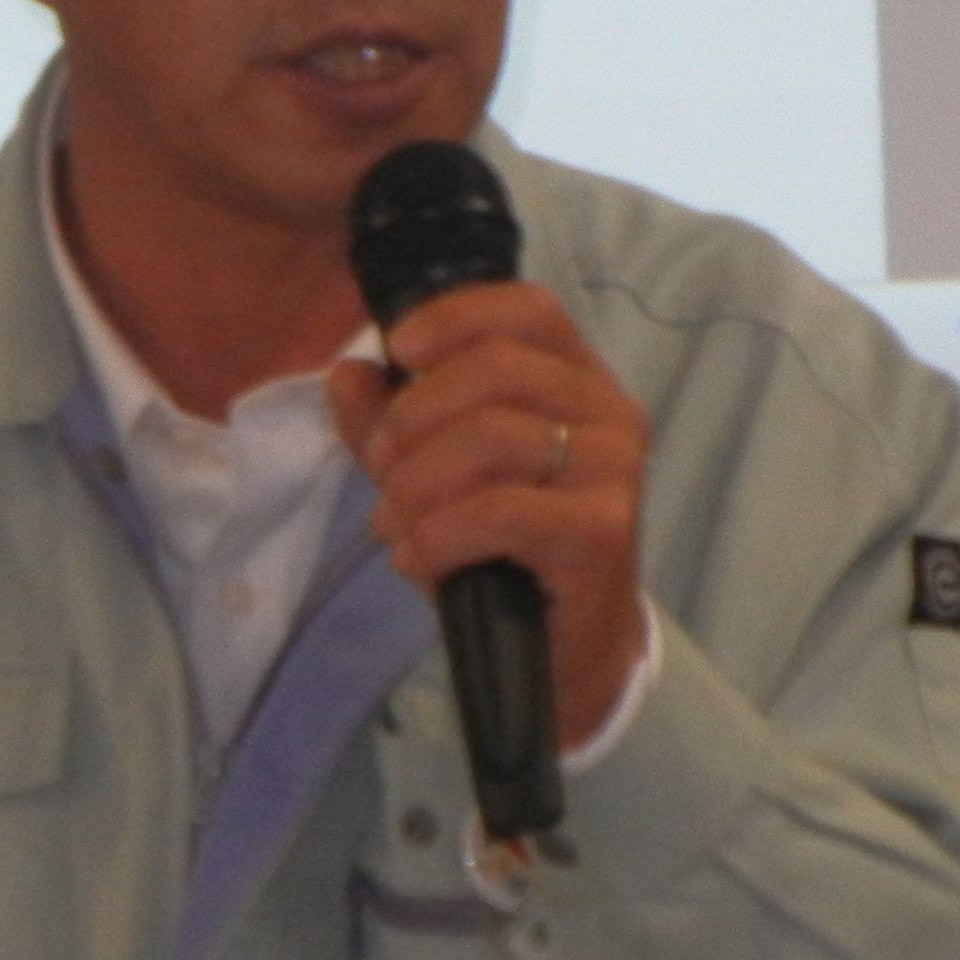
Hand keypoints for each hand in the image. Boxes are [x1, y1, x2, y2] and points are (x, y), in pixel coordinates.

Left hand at [325, 280, 649, 751]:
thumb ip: (389, 421)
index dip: (455, 315)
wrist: (563, 650)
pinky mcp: (601, 531)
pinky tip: (415, 560)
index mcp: (576, 380)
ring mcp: (612, 470)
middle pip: (495, 368)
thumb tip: (347, 373)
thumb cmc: (500, 550)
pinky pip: (497, 512)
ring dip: (415, 485)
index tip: (398, 348)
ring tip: (393, 525)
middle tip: (381, 469)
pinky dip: (435, 535)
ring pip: (491, 437)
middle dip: (413, 416)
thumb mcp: (434, 476)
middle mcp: (608, 412)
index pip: (527, 309)